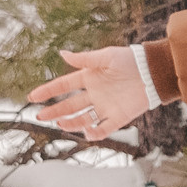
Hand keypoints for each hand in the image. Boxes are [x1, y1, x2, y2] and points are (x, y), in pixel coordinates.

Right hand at [26, 46, 149, 140]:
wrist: (153, 72)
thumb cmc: (130, 60)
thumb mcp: (106, 56)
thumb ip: (84, 59)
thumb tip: (62, 53)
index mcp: (89, 77)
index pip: (64, 85)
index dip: (48, 91)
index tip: (32, 97)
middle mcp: (95, 93)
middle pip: (69, 105)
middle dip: (54, 111)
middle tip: (39, 116)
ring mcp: (105, 107)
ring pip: (82, 118)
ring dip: (70, 123)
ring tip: (59, 125)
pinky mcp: (118, 118)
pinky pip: (103, 129)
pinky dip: (94, 133)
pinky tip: (85, 132)